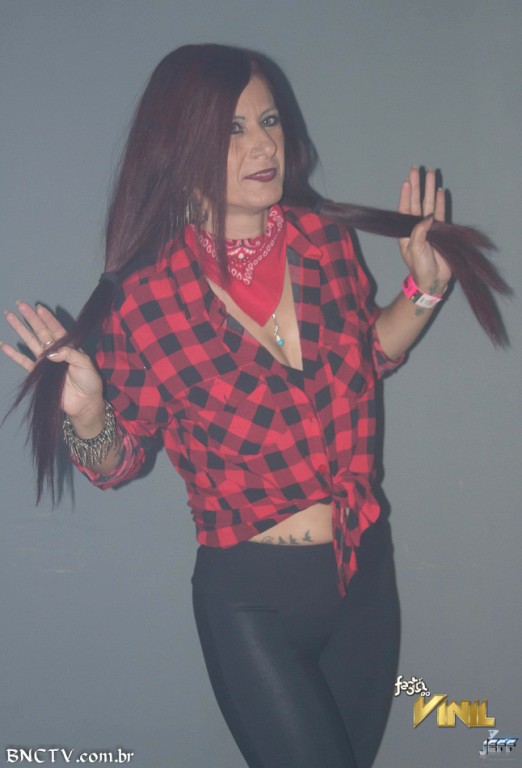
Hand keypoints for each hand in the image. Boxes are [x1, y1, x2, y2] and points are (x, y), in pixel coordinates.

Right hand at [2, 302, 103, 420]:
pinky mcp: (38, 374)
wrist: (84, 402)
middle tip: (20, 304)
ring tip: (10, 316)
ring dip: (20, 329)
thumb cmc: (89, 381)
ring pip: (30, 342)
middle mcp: (55, 351)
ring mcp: (45, 362)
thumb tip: (50, 352)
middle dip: (30, 318)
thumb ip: (69, 354)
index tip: (38, 307)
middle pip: (40, 331)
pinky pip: (24, 362)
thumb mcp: (85, 364)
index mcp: (68, 346)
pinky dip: (14, 354)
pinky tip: (4, 345)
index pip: (55, 328)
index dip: (47, 318)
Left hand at [398, 166, 451, 293]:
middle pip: (417, 202)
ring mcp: (429, 228)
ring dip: (429, 190)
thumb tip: (427, 216)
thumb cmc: (420, 267)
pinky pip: (440, 213)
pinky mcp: (441, 231)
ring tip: (431, 174)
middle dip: (417, 186)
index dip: (406, 195)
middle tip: (416, 169)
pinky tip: (440, 191)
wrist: (433, 280)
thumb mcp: (415, 249)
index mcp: (406, 232)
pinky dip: (440, 203)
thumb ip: (419, 232)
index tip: (407, 181)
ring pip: (429, 204)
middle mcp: (416, 227)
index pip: (405, 209)